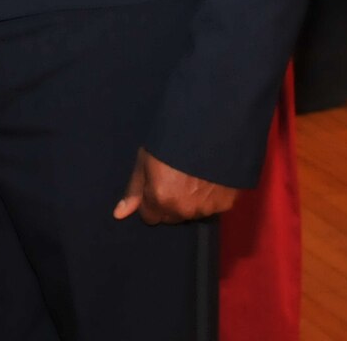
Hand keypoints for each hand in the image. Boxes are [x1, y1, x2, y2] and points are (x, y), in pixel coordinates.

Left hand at [112, 148, 239, 224]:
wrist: (211, 128)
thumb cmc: (171, 139)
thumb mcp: (146, 159)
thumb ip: (135, 189)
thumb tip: (119, 214)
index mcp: (161, 199)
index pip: (150, 217)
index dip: (150, 200)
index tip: (155, 185)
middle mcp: (184, 210)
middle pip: (171, 216)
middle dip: (170, 203)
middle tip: (175, 179)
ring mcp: (207, 208)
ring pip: (192, 213)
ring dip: (191, 201)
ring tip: (194, 177)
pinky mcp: (227, 203)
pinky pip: (213, 207)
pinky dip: (210, 197)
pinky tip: (209, 178)